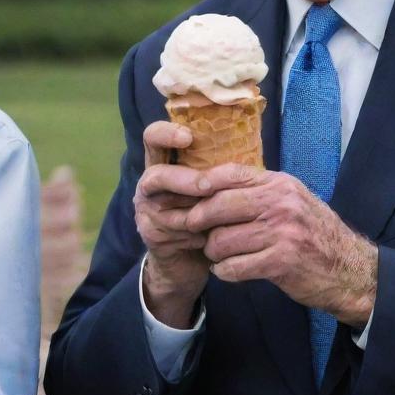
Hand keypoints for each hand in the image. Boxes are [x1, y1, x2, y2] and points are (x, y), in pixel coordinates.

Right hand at [135, 121, 215, 327]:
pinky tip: (214, 239)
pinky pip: (176, 233)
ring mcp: (146, 211)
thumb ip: (216, 170)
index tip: (188, 137)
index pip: (152, 138)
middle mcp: (148, 185)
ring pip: (169, 209)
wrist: (188, 260)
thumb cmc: (207, 214)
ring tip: (223, 218)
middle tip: (208, 187)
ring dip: (198, 214)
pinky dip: (200, 235)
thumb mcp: (209, 188)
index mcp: (162, 164)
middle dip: (185, 181)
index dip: (165, 133)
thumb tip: (248, 151)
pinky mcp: (151, 236)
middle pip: (157, 176)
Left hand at [186, 164, 377, 326]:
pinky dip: (224, 271)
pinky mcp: (280, 263)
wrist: (351, 270)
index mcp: (280, 184)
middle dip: (198, 219)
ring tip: (218, 254)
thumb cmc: (313, 233)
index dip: (202, 183)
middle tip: (192, 229)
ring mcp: (282, 233)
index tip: (188, 194)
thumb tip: (209, 182)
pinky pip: (233, 267)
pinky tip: (229, 271)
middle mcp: (281, 204)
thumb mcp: (292, 200)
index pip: (230, 173)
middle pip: (219, 205)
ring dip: (213, 251)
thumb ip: (258, 190)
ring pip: (222, 239)